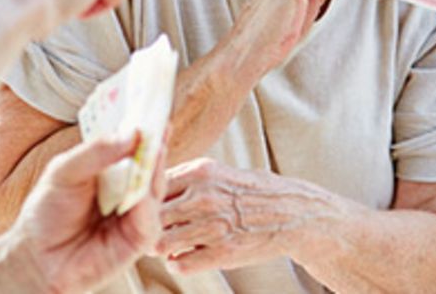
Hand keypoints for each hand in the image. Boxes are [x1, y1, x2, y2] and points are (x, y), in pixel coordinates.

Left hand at [11, 134, 166, 292]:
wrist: (36, 256)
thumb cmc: (47, 211)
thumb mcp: (65, 171)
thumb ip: (96, 153)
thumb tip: (131, 135)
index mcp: (111, 169)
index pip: (134, 145)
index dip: (145, 128)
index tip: (155, 107)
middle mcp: (127, 189)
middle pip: (151, 164)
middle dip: (156, 145)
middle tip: (160, 125)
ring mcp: (135, 214)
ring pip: (155, 189)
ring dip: (155, 171)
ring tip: (153, 151)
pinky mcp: (137, 239)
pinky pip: (150, 220)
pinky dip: (146, 207)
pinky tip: (140, 197)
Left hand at [157, 158, 322, 274]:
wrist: (292, 214)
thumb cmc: (251, 192)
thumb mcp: (218, 172)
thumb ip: (186, 177)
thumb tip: (150, 186)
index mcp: (200, 172)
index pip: (151, 186)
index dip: (143, 200)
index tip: (143, 208)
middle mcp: (204, 198)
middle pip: (151, 216)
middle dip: (147, 226)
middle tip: (148, 231)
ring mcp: (213, 227)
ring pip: (161, 243)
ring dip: (160, 247)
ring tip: (167, 246)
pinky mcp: (223, 253)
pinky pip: (180, 264)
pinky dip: (176, 263)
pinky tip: (182, 257)